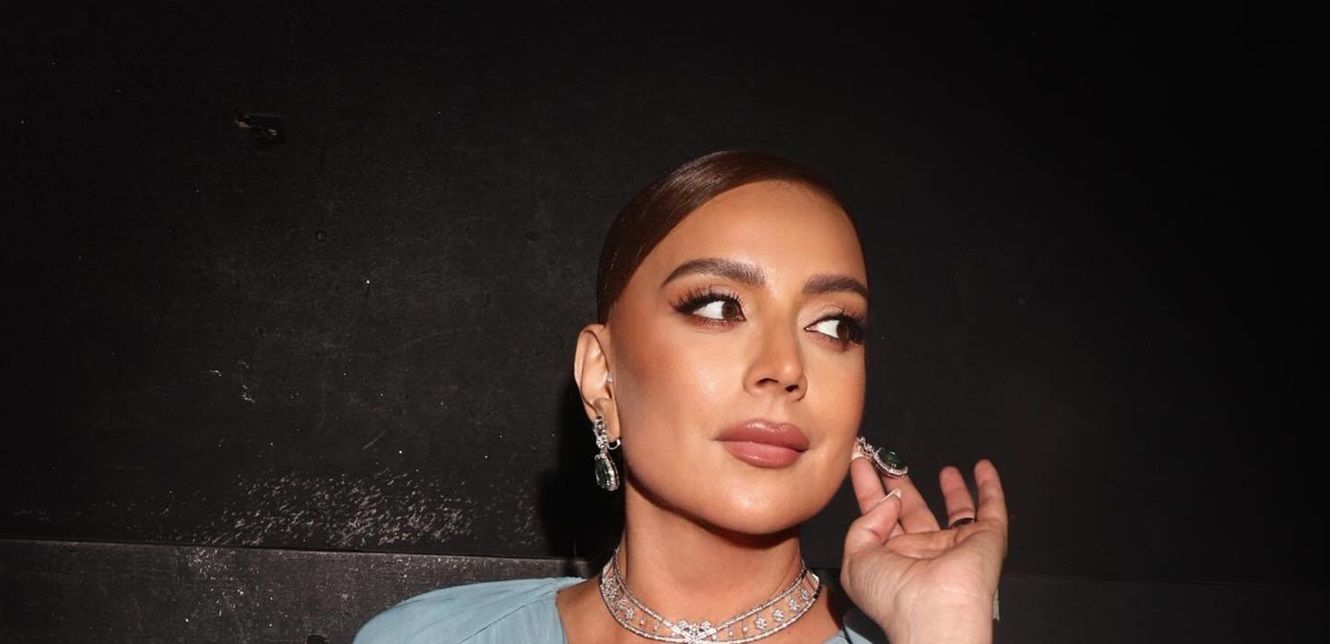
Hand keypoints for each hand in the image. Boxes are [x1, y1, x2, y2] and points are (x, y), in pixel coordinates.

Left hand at [839, 457, 1007, 643]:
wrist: (933, 613)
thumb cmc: (892, 596)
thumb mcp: (857, 559)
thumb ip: (864, 524)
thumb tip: (891, 500)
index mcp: (892, 559)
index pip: (878, 515)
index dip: (869, 487)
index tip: (860, 460)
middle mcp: (924, 552)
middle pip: (913, 511)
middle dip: (902, 484)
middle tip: (889, 458)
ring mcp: (956, 546)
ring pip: (956, 512)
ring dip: (952, 490)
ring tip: (945, 467)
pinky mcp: (986, 540)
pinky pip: (992, 510)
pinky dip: (991, 488)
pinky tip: (984, 467)